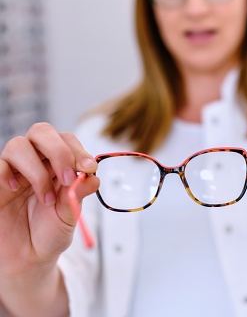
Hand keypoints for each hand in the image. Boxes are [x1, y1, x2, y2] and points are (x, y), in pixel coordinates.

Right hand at [0, 122, 98, 276]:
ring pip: (19, 144)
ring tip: (45, 198)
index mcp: (58, 164)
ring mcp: (13, 170)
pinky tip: (15, 190)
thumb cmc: (49, 233)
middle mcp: (36, 161)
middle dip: (59, 151)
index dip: (78, 150)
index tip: (88, 168)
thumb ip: (78, 193)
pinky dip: (7, 173)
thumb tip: (93, 177)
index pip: (66, 141)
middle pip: (42, 132)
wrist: (27, 259)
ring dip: (36, 169)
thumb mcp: (69, 214)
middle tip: (67, 177)